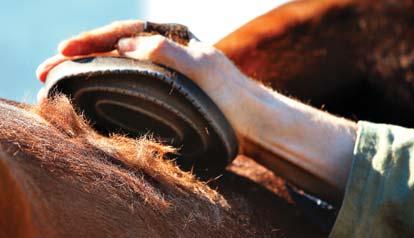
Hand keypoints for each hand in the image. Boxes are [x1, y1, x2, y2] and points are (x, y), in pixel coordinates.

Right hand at [37, 20, 247, 126]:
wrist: (252, 122)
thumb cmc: (231, 97)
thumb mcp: (202, 69)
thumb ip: (166, 53)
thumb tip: (124, 46)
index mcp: (174, 37)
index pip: (125, 33)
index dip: (93, 40)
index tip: (65, 49)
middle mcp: (166, 49)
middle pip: (116, 47)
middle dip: (81, 55)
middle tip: (47, 69)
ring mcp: (164, 70)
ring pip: (120, 64)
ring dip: (90, 70)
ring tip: (60, 78)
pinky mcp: (165, 90)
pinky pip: (131, 81)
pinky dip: (109, 84)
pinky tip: (95, 90)